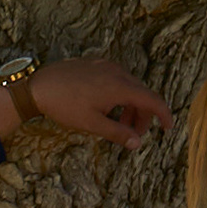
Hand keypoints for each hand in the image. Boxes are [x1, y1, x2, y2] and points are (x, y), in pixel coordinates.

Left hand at [22, 54, 173, 148]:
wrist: (38, 85)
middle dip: (143, 115)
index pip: (152, 100)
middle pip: (141, 94)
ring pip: (129, 86)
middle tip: (134, 134)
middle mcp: (117, 72)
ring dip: (130, 106)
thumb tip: (137, 143)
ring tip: (118, 123)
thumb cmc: (63, 105)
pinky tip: (106, 108)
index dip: (164, 115)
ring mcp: (106, 65)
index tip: (168, 128)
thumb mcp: (92, 124)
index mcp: (119, 86)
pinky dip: (119, 95)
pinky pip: (116, 79)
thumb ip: (118, 133)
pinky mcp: (95, 63)